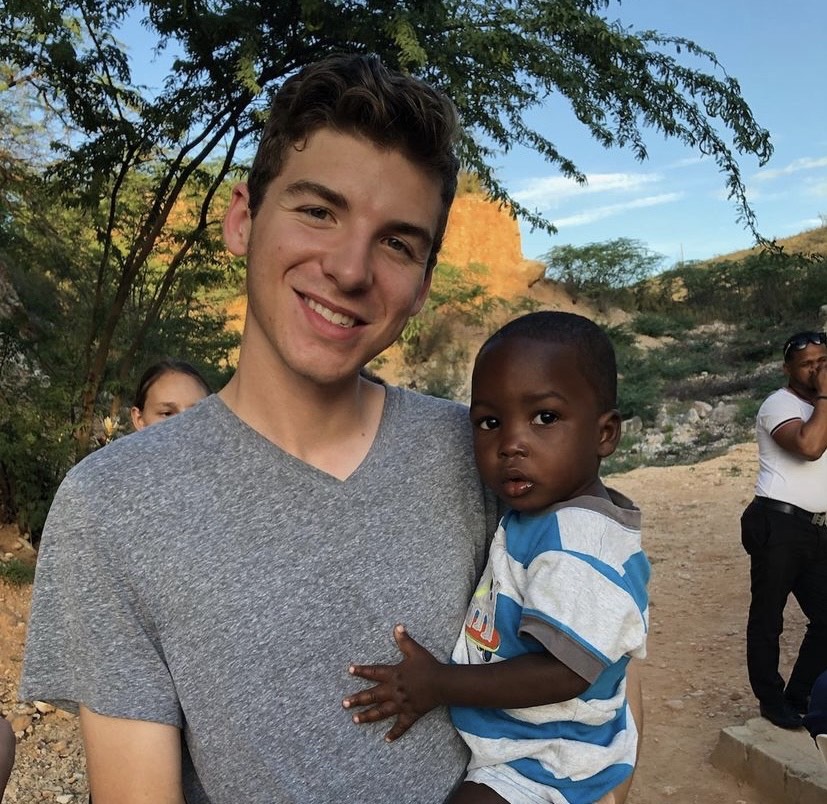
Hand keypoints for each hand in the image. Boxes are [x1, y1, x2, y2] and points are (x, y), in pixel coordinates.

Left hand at [342, 624, 442, 741]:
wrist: (442, 683)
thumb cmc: (428, 665)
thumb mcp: (415, 651)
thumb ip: (404, 640)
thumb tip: (397, 626)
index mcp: (393, 674)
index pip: (373, 672)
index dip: (361, 671)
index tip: (350, 670)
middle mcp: (394, 691)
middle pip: (372, 696)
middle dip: (357, 699)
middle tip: (344, 704)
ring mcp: (401, 704)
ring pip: (381, 712)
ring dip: (367, 716)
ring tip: (355, 720)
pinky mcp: (410, 714)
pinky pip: (401, 726)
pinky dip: (394, 733)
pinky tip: (386, 739)